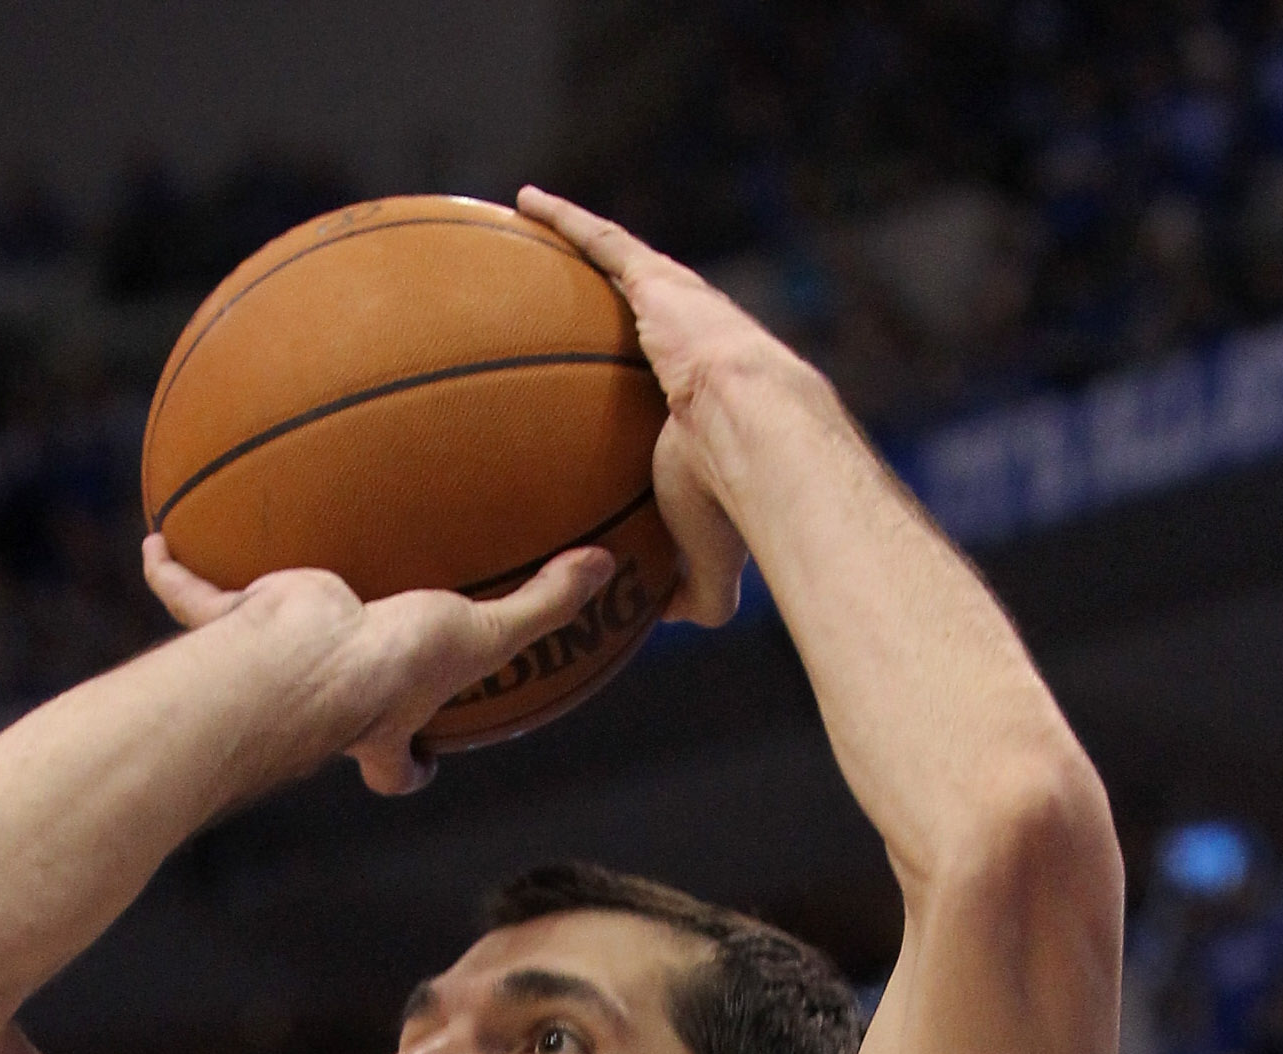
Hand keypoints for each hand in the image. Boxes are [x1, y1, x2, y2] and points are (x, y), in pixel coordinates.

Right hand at [141, 544, 616, 796]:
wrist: (305, 665)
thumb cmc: (390, 671)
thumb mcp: (480, 635)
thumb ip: (544, 604)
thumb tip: (608, 566)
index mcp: (380, 721)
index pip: (399, 761)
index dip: (409, 766)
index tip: (420, 762)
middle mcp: (326, 708)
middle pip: (329, 718)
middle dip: (327, 704)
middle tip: (331, 670)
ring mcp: (275, 674)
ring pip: (256, 657)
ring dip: (238, 635)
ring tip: (235, 590)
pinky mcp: (234, 634)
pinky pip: (197, 601)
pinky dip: (177, 574)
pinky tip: (161, 539)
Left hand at [515, 186, 771, 626]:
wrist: (756, 437)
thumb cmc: (729, 502)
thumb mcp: (707, 557)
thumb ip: (692, 588)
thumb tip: (668, 621)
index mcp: (704, 403)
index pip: (667, 384)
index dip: (643, 379)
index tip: (610, 387)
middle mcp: (692, 342)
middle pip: (641, 314)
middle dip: (612, 302)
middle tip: (564, 304)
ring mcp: (676, 306)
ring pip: (617, 265)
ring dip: (578, 245)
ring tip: (532, 228)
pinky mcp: (659, 281)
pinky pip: (602, 242)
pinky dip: (566, 221)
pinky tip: (526, 202)